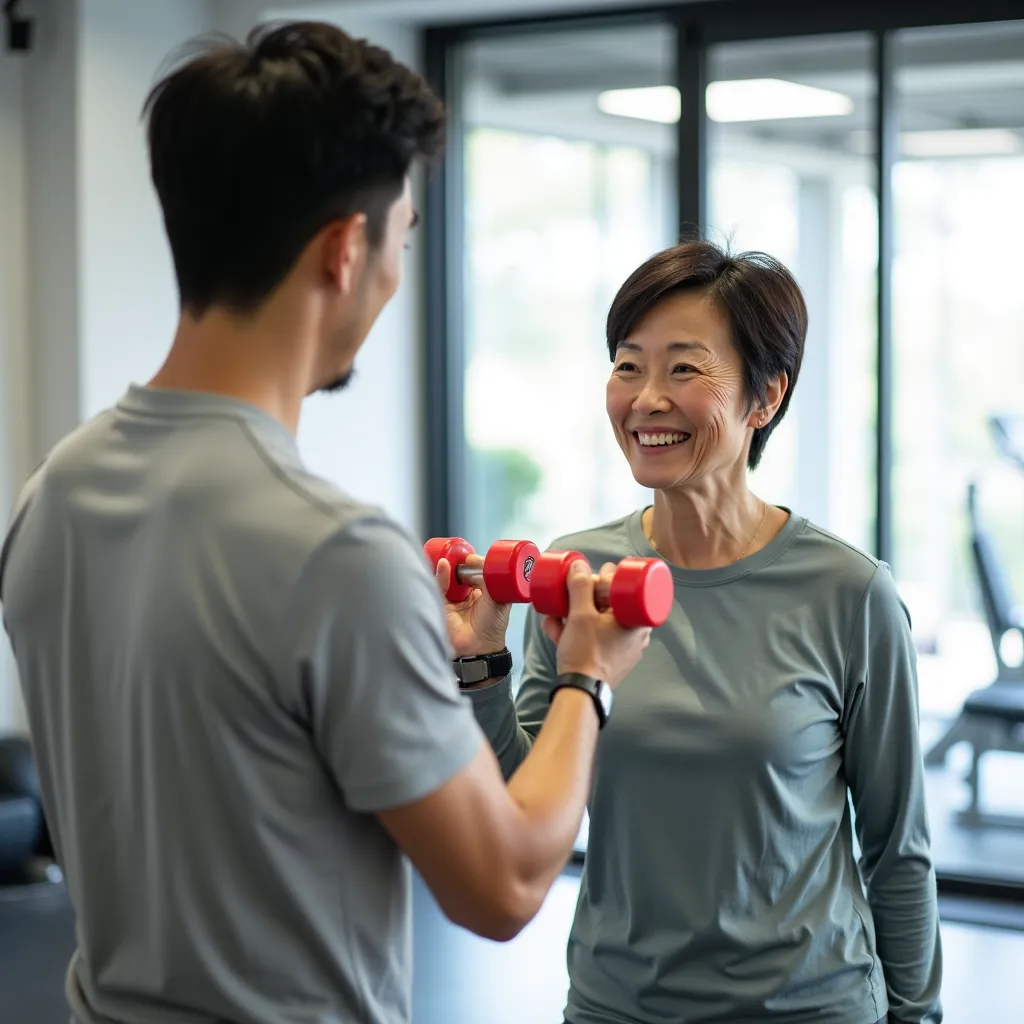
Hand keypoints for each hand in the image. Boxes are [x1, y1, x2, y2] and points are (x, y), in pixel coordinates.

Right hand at [435, 555, 510, 657]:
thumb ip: (488, 577)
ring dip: (449, 566)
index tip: (471, 557)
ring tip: (452, 559)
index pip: (476, 571)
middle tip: (460, 556)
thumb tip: (472, 559)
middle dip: (459, 562)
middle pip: (460, 572)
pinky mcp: (440, 604)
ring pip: (448, 577)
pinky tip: (444, 565)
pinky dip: (440, 575)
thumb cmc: (492, 625)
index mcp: (484, 591)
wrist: (479, 648)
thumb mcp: (498, 596)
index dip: (474, 562)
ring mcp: (453, 599)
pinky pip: (438, 587)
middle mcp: (468, 593)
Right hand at [542, 560, 650, 687]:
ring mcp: (624, 648)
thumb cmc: (586, 653)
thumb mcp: (581, 615)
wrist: (581, 692)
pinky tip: (558, 630)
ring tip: (556, 617)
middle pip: (609, 603)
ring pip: (599, 621)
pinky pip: (596, 637)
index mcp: (637, 620)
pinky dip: (579, 631)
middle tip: (566, 599)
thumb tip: (579, 565)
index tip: (584, 581)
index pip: (623, 588)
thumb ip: (580, 587)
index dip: (601, 579)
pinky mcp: (612, 659)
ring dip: (575, 615)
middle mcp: (636, 633)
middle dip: (581, 599)